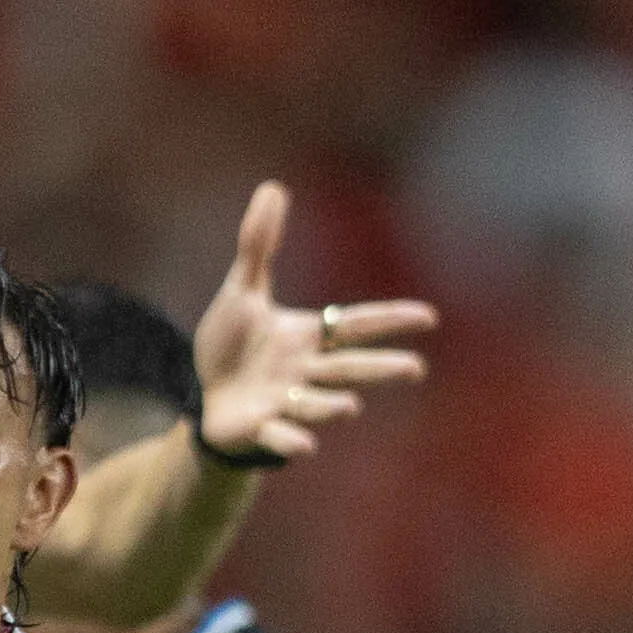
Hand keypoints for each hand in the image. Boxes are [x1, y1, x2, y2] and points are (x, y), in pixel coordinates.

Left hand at [193, 184, 433, 461]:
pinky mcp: (260, 427)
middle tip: (415, 369)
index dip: (389, 320)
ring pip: (316, 403)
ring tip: (351, 407)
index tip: (428, 316)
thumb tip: (273, 187)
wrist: (204, 394)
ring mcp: (285, 402)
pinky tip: (306, 445)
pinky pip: (279, 435)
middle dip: (380, 368)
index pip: (354, 325)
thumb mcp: (242, 290)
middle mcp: (305, 371)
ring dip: (333, 405)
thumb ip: (259, 245)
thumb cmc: (233, 345)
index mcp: (308, 337)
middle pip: (349, 368)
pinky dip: (291, 440)